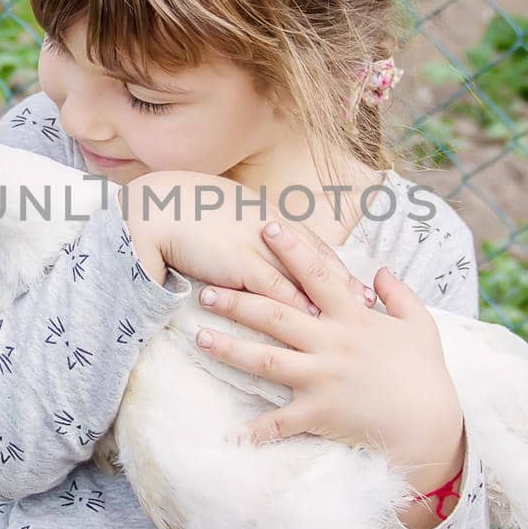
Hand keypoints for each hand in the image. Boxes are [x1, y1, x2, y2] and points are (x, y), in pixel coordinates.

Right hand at [119, 171, 371, 315]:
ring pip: (303, 276)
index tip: (358, 280)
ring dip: (328, 298)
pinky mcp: (241, 263)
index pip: (312, 244)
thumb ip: (247, 231)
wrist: (158, 206)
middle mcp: (270, 229)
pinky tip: (311, 321)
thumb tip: (258, 246)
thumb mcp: (228, 216)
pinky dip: (295, 305)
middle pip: (317, 260)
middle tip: (369, 303)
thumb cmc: (188, 213)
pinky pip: (274, 288)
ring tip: (351, 319)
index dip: (336, 265)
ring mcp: (259, 246)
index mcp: (268, 216)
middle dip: (344, 282)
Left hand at [193, 218, 466, 484]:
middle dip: (238, 299)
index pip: (317, 275)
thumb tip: (379, 269)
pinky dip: (253, 430)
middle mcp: (332, 343)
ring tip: (199, 337)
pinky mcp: (318, 413)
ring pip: (265, 360)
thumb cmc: (426, 375)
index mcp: (354, 318)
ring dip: (229, 348)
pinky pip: (278, 423)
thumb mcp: (421, 325)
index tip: (265, 228)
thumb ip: (400, 293)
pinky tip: (226, 433)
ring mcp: (322, 379)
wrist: (430, 427)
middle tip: (205, 287)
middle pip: (276, 315)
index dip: (292, 250)